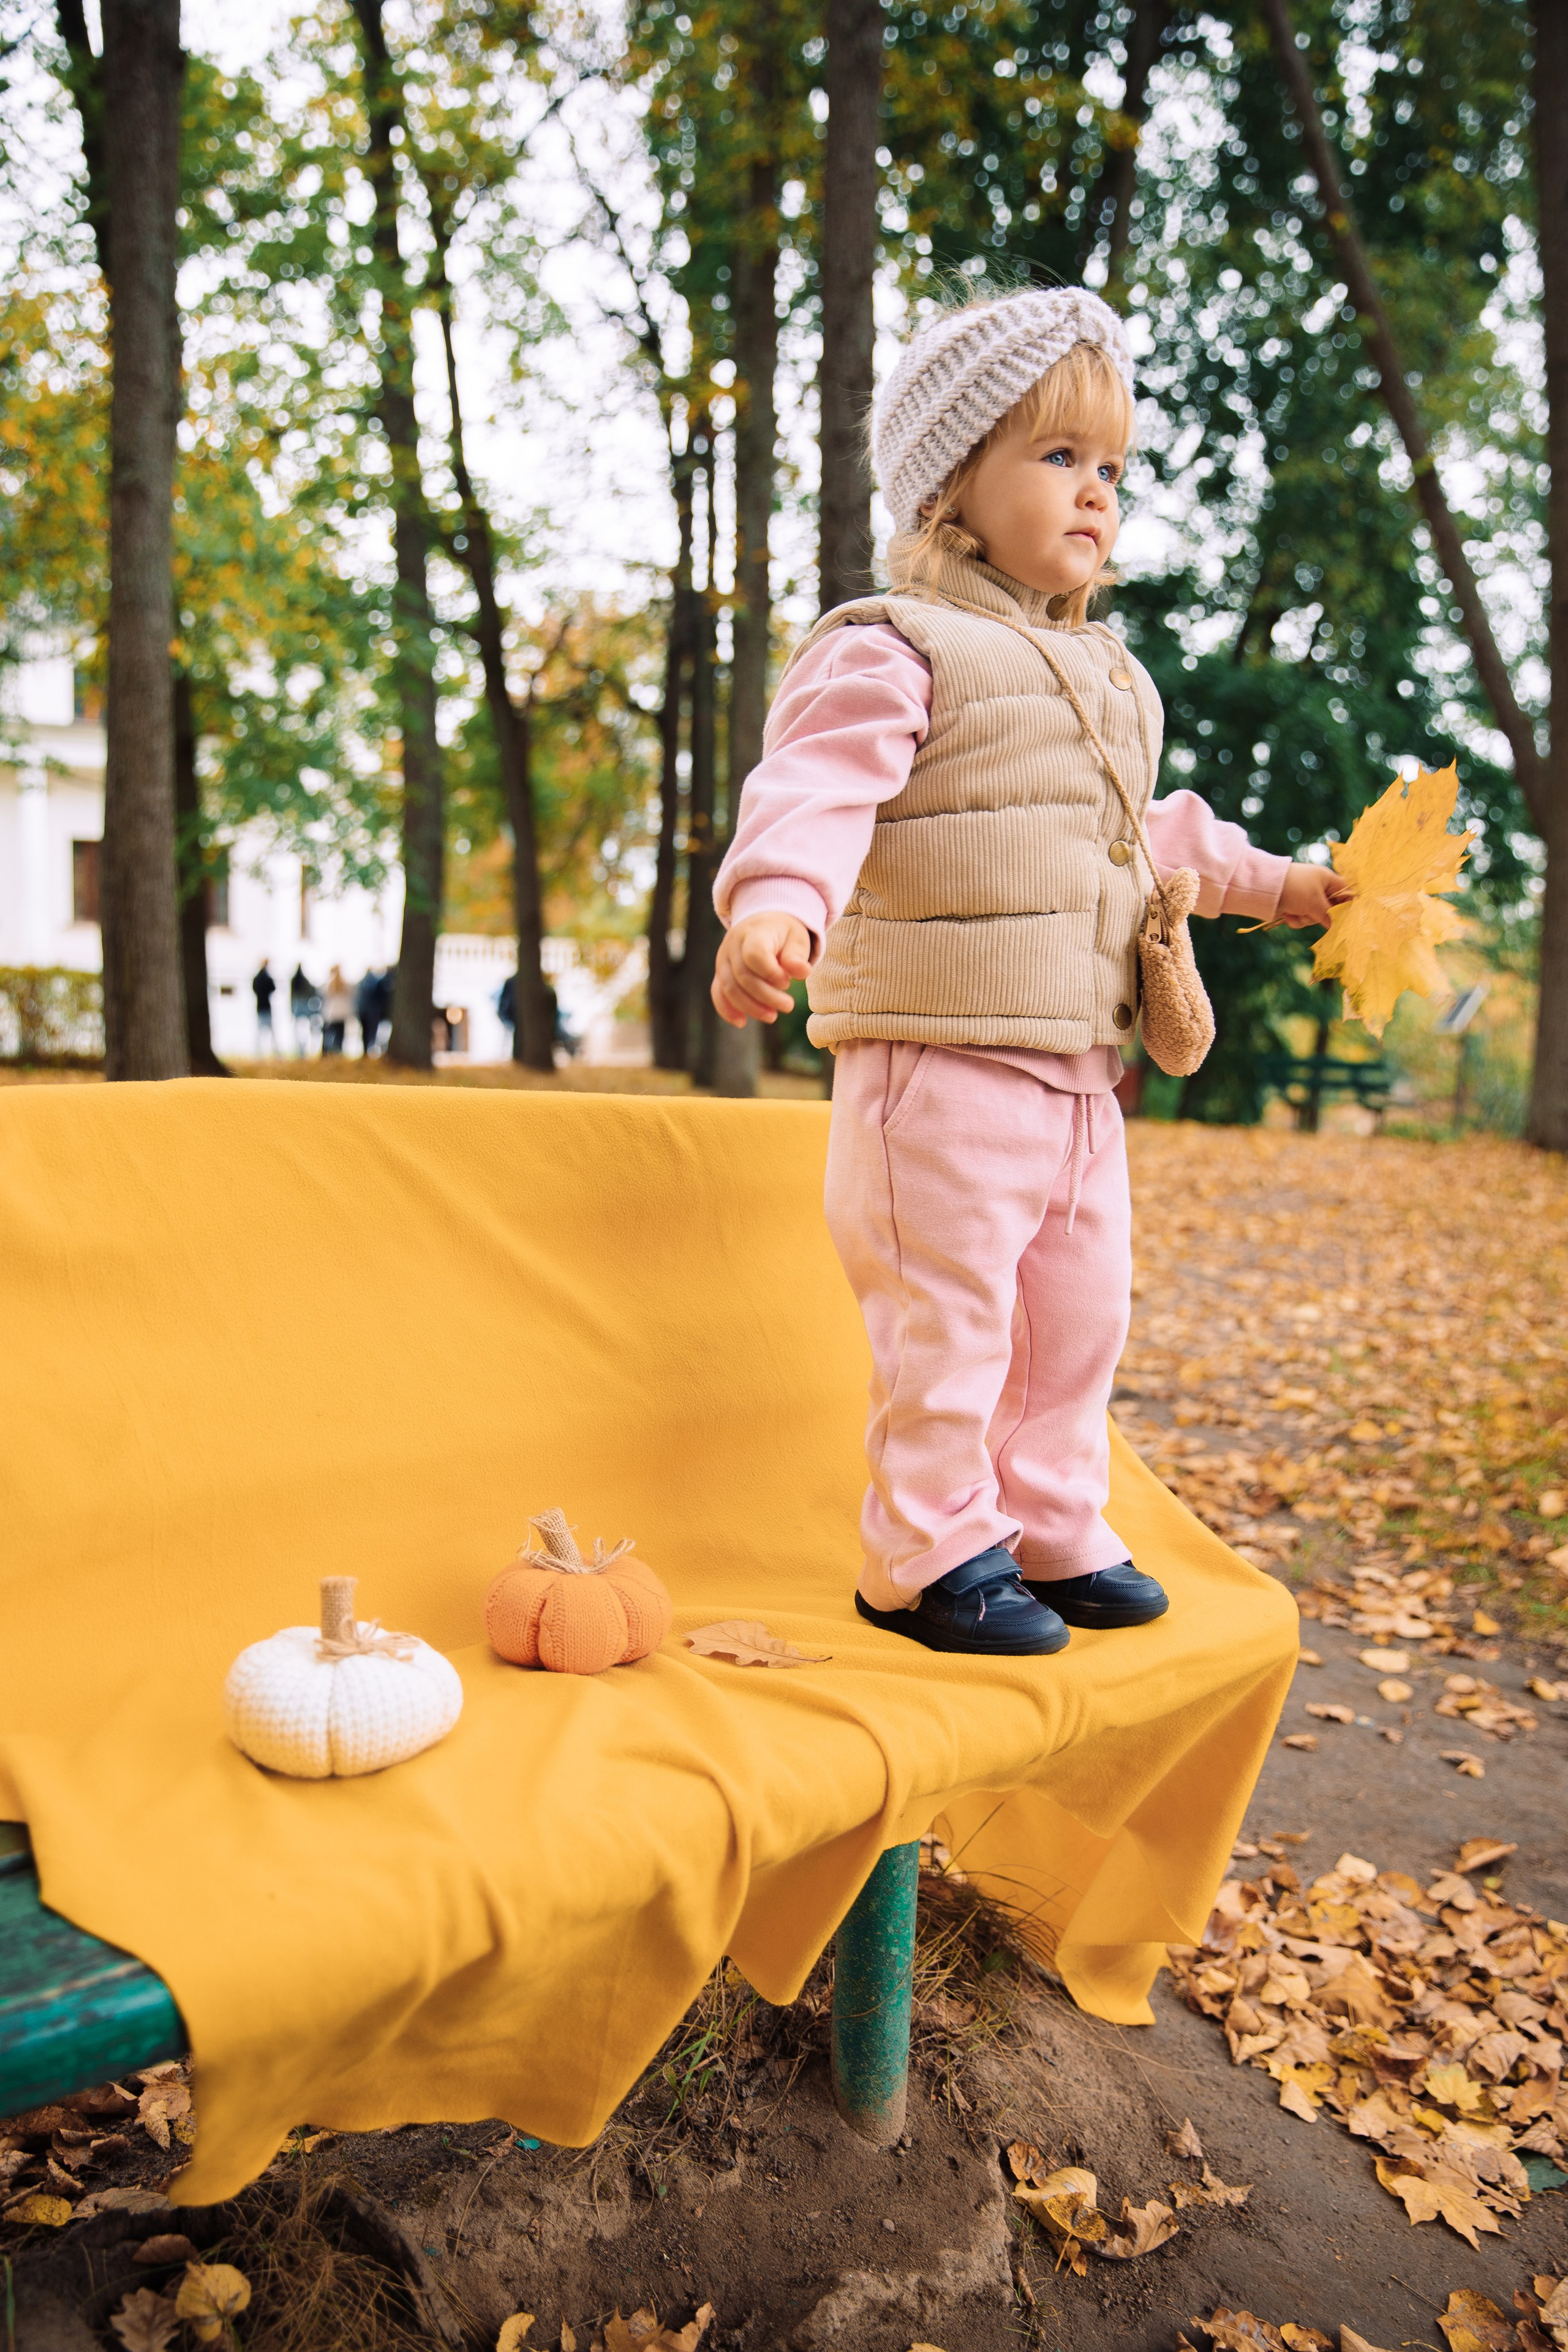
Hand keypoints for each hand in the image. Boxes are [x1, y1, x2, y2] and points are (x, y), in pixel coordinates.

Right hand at [712, 912, 812, 1027]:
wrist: (763, 924)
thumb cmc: (784, 934)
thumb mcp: (797, 938)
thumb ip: (797, 955)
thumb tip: (802, 972)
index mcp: (754, 932)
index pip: (754, 954)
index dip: (770, 972)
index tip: (787, 982)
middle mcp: (733, 945)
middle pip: (742, 975)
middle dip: (766, 996)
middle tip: (788, 1006)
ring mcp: (723, 959)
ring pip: (729, 988)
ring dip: (750, 1007)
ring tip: (772, 1016)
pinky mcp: (720, 973)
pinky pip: (717, 992)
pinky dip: (727, 1010)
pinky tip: (741, 1022)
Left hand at [1277, 864, 1352, 930]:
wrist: (1265, 888)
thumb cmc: (1295, 889)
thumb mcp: (1315, 902)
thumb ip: (1328, 915)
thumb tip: (1335, 925)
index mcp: (1327, 879)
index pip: (1345, 892)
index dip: (1346, 905)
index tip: (1344, 916)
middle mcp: (1318, 887)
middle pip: (1329, 909)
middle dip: (1318, 915)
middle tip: (1310, 912)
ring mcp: (1305, 897)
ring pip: (1314, 916)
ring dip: (1305, 918)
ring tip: (1294, 913)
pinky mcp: (1294, 906)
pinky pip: (1302, 918)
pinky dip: (1295, 919)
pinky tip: (1287, 915)